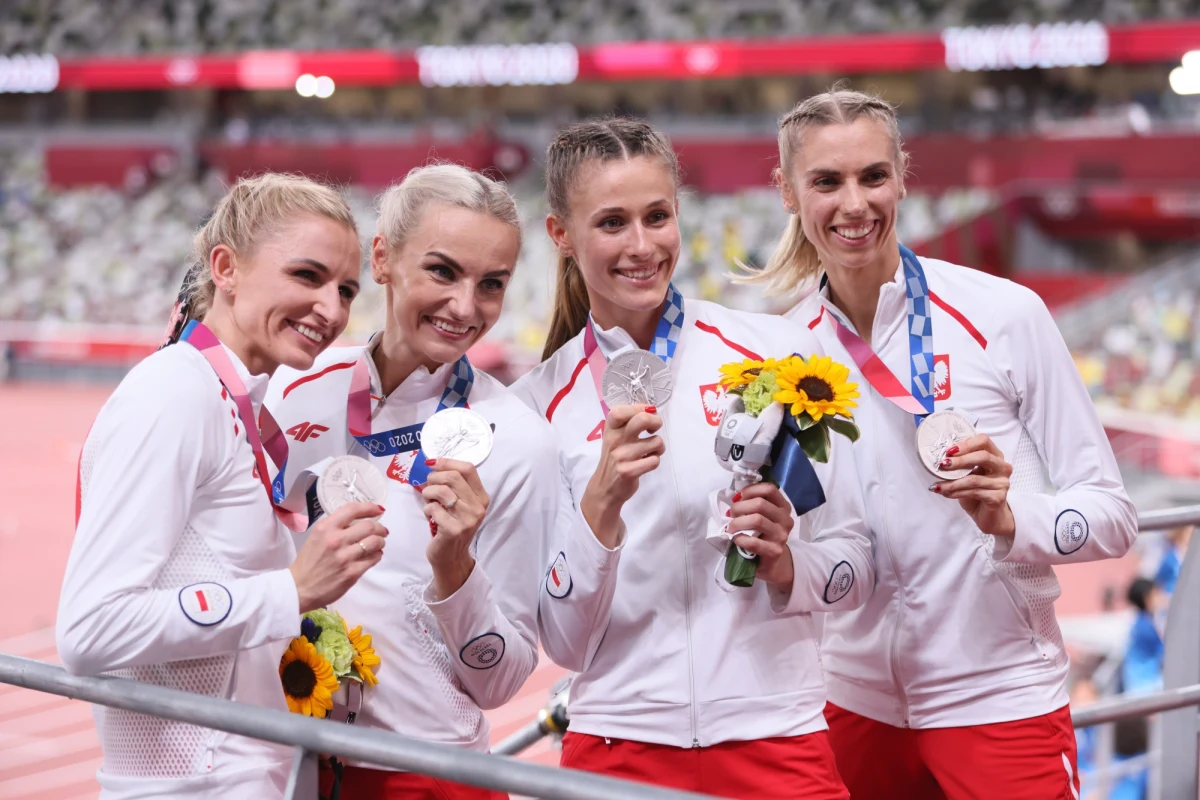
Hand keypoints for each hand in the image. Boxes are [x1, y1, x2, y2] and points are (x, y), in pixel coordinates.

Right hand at [290, 502, 387, 612]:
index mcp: (325, 528)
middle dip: (380, 528)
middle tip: (382, 531)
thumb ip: (336, 527)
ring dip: (381, 541)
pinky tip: (374, 555)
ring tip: (379, 544)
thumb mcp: (317, 537)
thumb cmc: (308, 562)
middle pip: (369, 526)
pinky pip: (373, 559)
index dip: (369, 508)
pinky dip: (377, 555)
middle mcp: (336, 540)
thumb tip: (360, 522)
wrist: (298, 588)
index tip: (378, 510)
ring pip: (375, 542)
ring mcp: (345, 557)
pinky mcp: (352, 573)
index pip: (352, 509)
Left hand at [421, 458, 489, 599]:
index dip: (447, 462)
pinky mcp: (454, 530)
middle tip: (427, 486)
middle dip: (434, 478)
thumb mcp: (460, 505)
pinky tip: (430, 517)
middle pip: (453, 477)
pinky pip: (433, 508)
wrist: (451, 557)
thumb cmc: (451, 526)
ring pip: (441, 491)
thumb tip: (433, 464)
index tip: (432, 464)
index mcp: (482, 497)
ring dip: (428, 494)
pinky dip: (427, 510)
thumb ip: (453, 486)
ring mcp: (467, 519)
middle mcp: (478, 507)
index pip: (468, 469)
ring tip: (429, 502)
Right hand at [580, 404, 663, 548]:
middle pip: (642, 420)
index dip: (639, 408)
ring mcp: (621, 456)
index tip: (646, 413)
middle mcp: (614, 440)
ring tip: (650, 452)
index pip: (621, 410)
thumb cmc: (616, 457)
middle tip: (654, 429)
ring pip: (656, 442)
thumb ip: (630, 422)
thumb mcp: (615, 437)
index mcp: (610, 429)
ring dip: (659, 448)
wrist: (605, 487)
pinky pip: (655, 460)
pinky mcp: (629, 471)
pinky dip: (655, 461)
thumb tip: (651, 408)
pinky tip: (646, 463)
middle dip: (656, 422)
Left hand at [727, 482, 795, 587]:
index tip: (738, 497)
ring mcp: (781, 536)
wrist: (772, 564)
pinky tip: (736, 539)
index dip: (750, 490)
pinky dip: (740, 539)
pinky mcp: (774, 551)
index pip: (769, 489)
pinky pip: (753, 542)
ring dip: (737, 522)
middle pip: (760, 503)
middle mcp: (785, 519)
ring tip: (731, 528)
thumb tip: (735, 498)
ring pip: (757, 520)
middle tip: (730, 515)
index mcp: (783, 507)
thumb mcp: (763, 517)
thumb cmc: (763, 536)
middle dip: (739, 507)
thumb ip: (753, 504)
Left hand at [930, 434, 1014, 538]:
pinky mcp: (998, 498)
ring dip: (952, 482)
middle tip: (942, 465)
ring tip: (937, 485)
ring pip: (974, 479)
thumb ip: (961, 464)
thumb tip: (940, 458)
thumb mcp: (968, 474)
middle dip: (960, 460)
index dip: (966, 444)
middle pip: (983, 456)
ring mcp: (1002, 483)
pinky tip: (946, 493)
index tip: (949, 450)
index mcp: (995, 455)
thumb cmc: (977, 491)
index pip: (984, 441)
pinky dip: (956, 492)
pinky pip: (974, 492)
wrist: (989, 516)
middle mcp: (1002, 467)